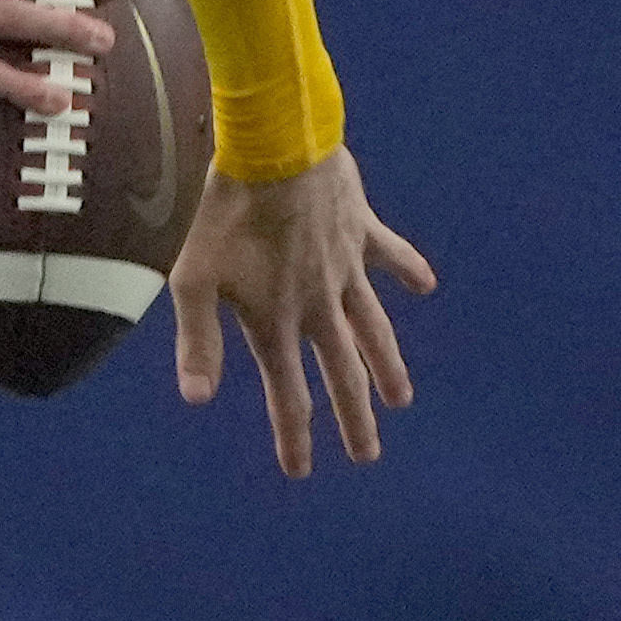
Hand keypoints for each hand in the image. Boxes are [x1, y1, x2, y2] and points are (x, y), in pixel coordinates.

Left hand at [171, 147, 438, 477]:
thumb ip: (197, 340)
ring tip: (401, 399)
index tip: (301, 471)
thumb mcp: (194, 278)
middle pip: (342, 373)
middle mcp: (319, 303)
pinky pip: (392, 254)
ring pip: (374, 328)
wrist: (274, 148)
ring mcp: (346, 268)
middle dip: (353, 419)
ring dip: (387, 364)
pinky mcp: (361, 230)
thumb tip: (197, 400)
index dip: (293, 435)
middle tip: (367, 456)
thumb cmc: (224, 213)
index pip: (287, 393)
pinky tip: (426, 287)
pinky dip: (409, 269)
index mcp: (277, 320)